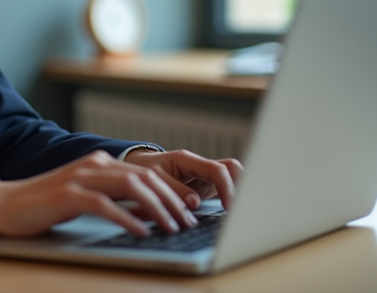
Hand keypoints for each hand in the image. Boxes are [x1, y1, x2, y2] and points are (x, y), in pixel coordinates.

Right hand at [0, 149, 241, 238]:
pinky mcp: (67, 195)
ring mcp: (79, 178)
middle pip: (144, 176)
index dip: (172, 190)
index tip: (189, 209)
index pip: (146, 172)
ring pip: (129, 186)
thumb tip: (150, 213)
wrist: (6, 205)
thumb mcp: (88, 199)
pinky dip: (127, 218)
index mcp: (100, 163)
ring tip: (171, 226)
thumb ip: (116, 200)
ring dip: (156, 208)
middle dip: (171, 199)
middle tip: (187, 220)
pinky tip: (141, 231)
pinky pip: (105, 205)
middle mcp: (93, 165)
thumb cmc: (47, 205)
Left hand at [122, 148, 242, 211]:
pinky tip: (230, 215)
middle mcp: (199, 166)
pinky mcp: (203, 187)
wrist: (135, 166)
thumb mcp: (152, 178)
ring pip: (231, 178)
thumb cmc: (141, 169)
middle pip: (232, 169)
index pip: (216, 170)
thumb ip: (173, 189)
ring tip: (239, 214)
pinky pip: (223, 190)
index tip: (229, 208)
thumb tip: (194, 203)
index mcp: (186, 160)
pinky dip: (228, 200)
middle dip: (241, 186)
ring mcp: (203, 177)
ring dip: (237, 193)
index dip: (226, 188)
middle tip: (241, 210)